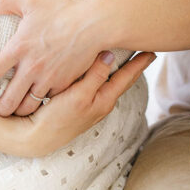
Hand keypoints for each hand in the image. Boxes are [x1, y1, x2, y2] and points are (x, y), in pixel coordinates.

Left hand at [0, 0, 102, 115]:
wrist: (95, 23)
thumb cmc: (63, 9)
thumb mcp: (31, 0)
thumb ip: (3, 2)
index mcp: (18, 48)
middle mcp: (31, 67)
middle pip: (8, 101)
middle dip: (0, 110)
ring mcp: (48, 78)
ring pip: (28, 106)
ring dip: (20, 110)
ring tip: (17, 108)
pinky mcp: (64, 83)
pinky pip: (48, 99)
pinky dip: (42, 102)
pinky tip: (40, 99)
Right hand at [21, 50, 155, 155]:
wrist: (36, 137)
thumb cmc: (57, 117)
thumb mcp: (79, 95)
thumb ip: (95, 76)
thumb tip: (111, 55)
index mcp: (104, 100)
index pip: (127, 77)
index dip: (140, 63)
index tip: (153, 51)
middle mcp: (101, 103)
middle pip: (123, 80)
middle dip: (135, 67)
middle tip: (147, 52)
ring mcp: (91, 105)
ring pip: (111, 83)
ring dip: (121, 70)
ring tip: (130, 58)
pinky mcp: (79, 105)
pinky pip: (98, 85)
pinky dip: (106, 75)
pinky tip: (102, 70)